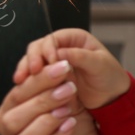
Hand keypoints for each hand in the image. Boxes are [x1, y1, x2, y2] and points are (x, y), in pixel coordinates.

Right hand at [0, 58, 105, 134]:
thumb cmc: (73, 127)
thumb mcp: (64, 102)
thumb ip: (55, 86)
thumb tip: (58, 63)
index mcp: (10, 116)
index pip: (15, 95)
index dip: (37, 80)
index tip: (62, 67)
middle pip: (11, 119)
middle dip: (40, 100)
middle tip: (69, 88)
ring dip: (45, 122)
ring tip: (68, 109)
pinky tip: (70, 124)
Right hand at [15, 29, 129, 110]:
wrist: (112, 97)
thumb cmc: (110, 76)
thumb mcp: (99, 65)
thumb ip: (80, 56)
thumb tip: (59, 53)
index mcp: (75, 38)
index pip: (53, 38)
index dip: (47, 49)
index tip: (49, 62)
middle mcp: (62, 47)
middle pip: (38, 47)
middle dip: (32, 58)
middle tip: (32, 72)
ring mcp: (54, 62)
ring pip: (33, 60)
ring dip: (26, 69)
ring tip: (22, 80)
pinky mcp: (50, 76)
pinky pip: (35, 75)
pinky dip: (29, 79)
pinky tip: (24, 86)